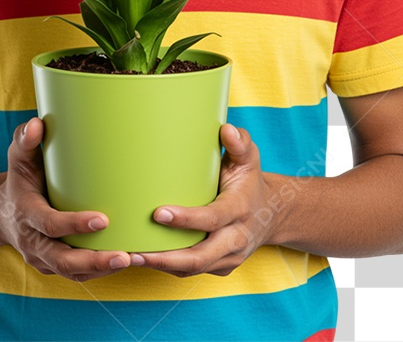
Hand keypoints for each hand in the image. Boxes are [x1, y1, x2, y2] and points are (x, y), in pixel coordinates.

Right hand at [0, 117, 138, 281]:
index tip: (103, 219)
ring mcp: (41, 258)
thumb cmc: (19, 179)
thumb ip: (25, 140)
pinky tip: (120, 264)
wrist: (1, 213)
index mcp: (26, 214)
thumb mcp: (17, 158)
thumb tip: (38, 124)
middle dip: (94, 260)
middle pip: (63, 260)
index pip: (50, 224)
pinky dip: (97, 273)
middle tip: (126, 255)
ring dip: (101, 270)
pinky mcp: (50, 267)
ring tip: (131, 260)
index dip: (75, 224)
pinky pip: (74, 275)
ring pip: (71, 272)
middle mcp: (32, 242)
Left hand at [131, 124, 274, 277]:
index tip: (158, 213)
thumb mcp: (249, 158)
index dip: (186, 219)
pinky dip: (169, 268)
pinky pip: (193, 272)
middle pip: (200, 257)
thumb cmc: (250, 180)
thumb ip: (238, 142)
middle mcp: (236, 238)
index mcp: (239, 209)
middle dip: (165, 257)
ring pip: (193, 269)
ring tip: (131, 257)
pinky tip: (146, 259)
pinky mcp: (221, 267)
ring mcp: (229, 257)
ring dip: (161, 266)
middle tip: (134, 251)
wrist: (272, 213)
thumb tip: (225, 129)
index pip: (212, 218)